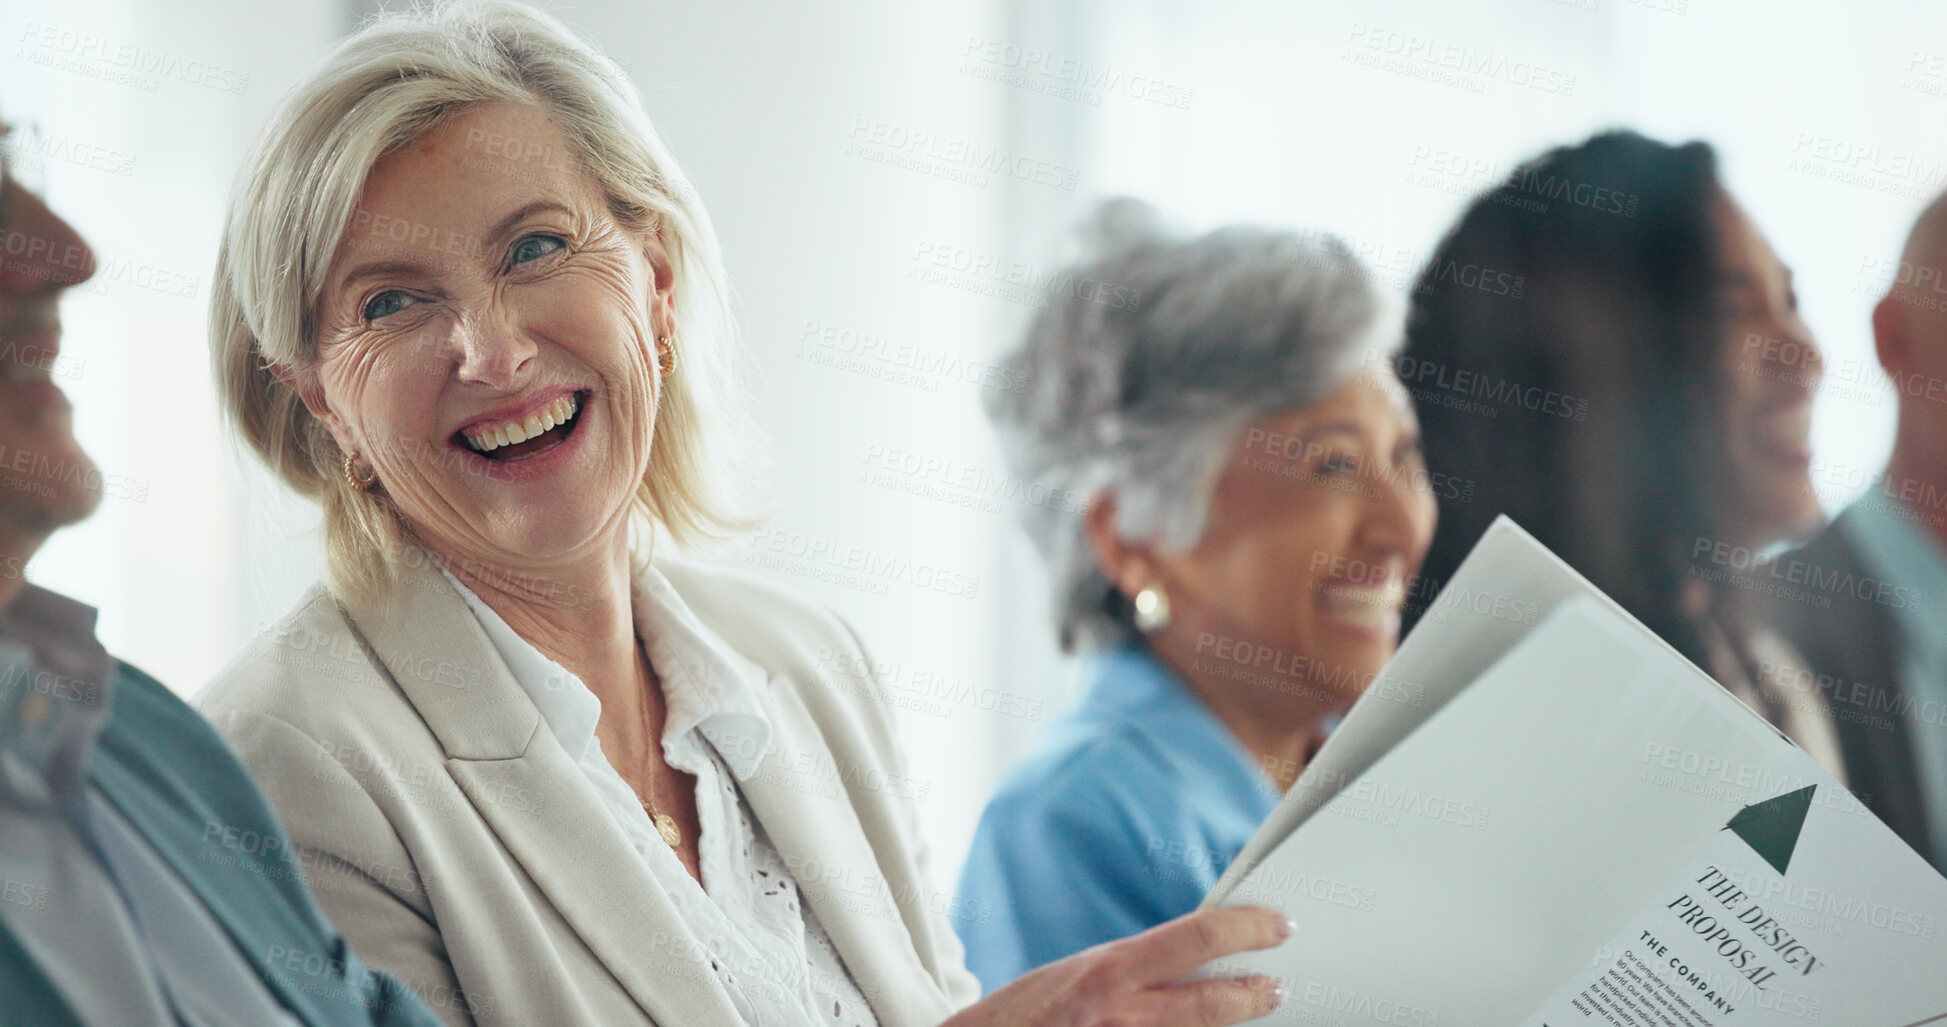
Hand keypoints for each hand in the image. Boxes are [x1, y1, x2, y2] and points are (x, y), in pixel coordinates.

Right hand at [943, 905, 1291, 1026]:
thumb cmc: (1024, 1014)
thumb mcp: (1077, 973)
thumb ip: (1132, 969)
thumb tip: (1190, 960)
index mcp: (1110, 969)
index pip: (1196, 938)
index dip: (1246, 930)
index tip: (1277, 924)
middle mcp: (1120, 1012)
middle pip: (1211, 1002)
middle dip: (1255, 993)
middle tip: (1281, 985)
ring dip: (1230, 1025)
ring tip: (1255, 1009)